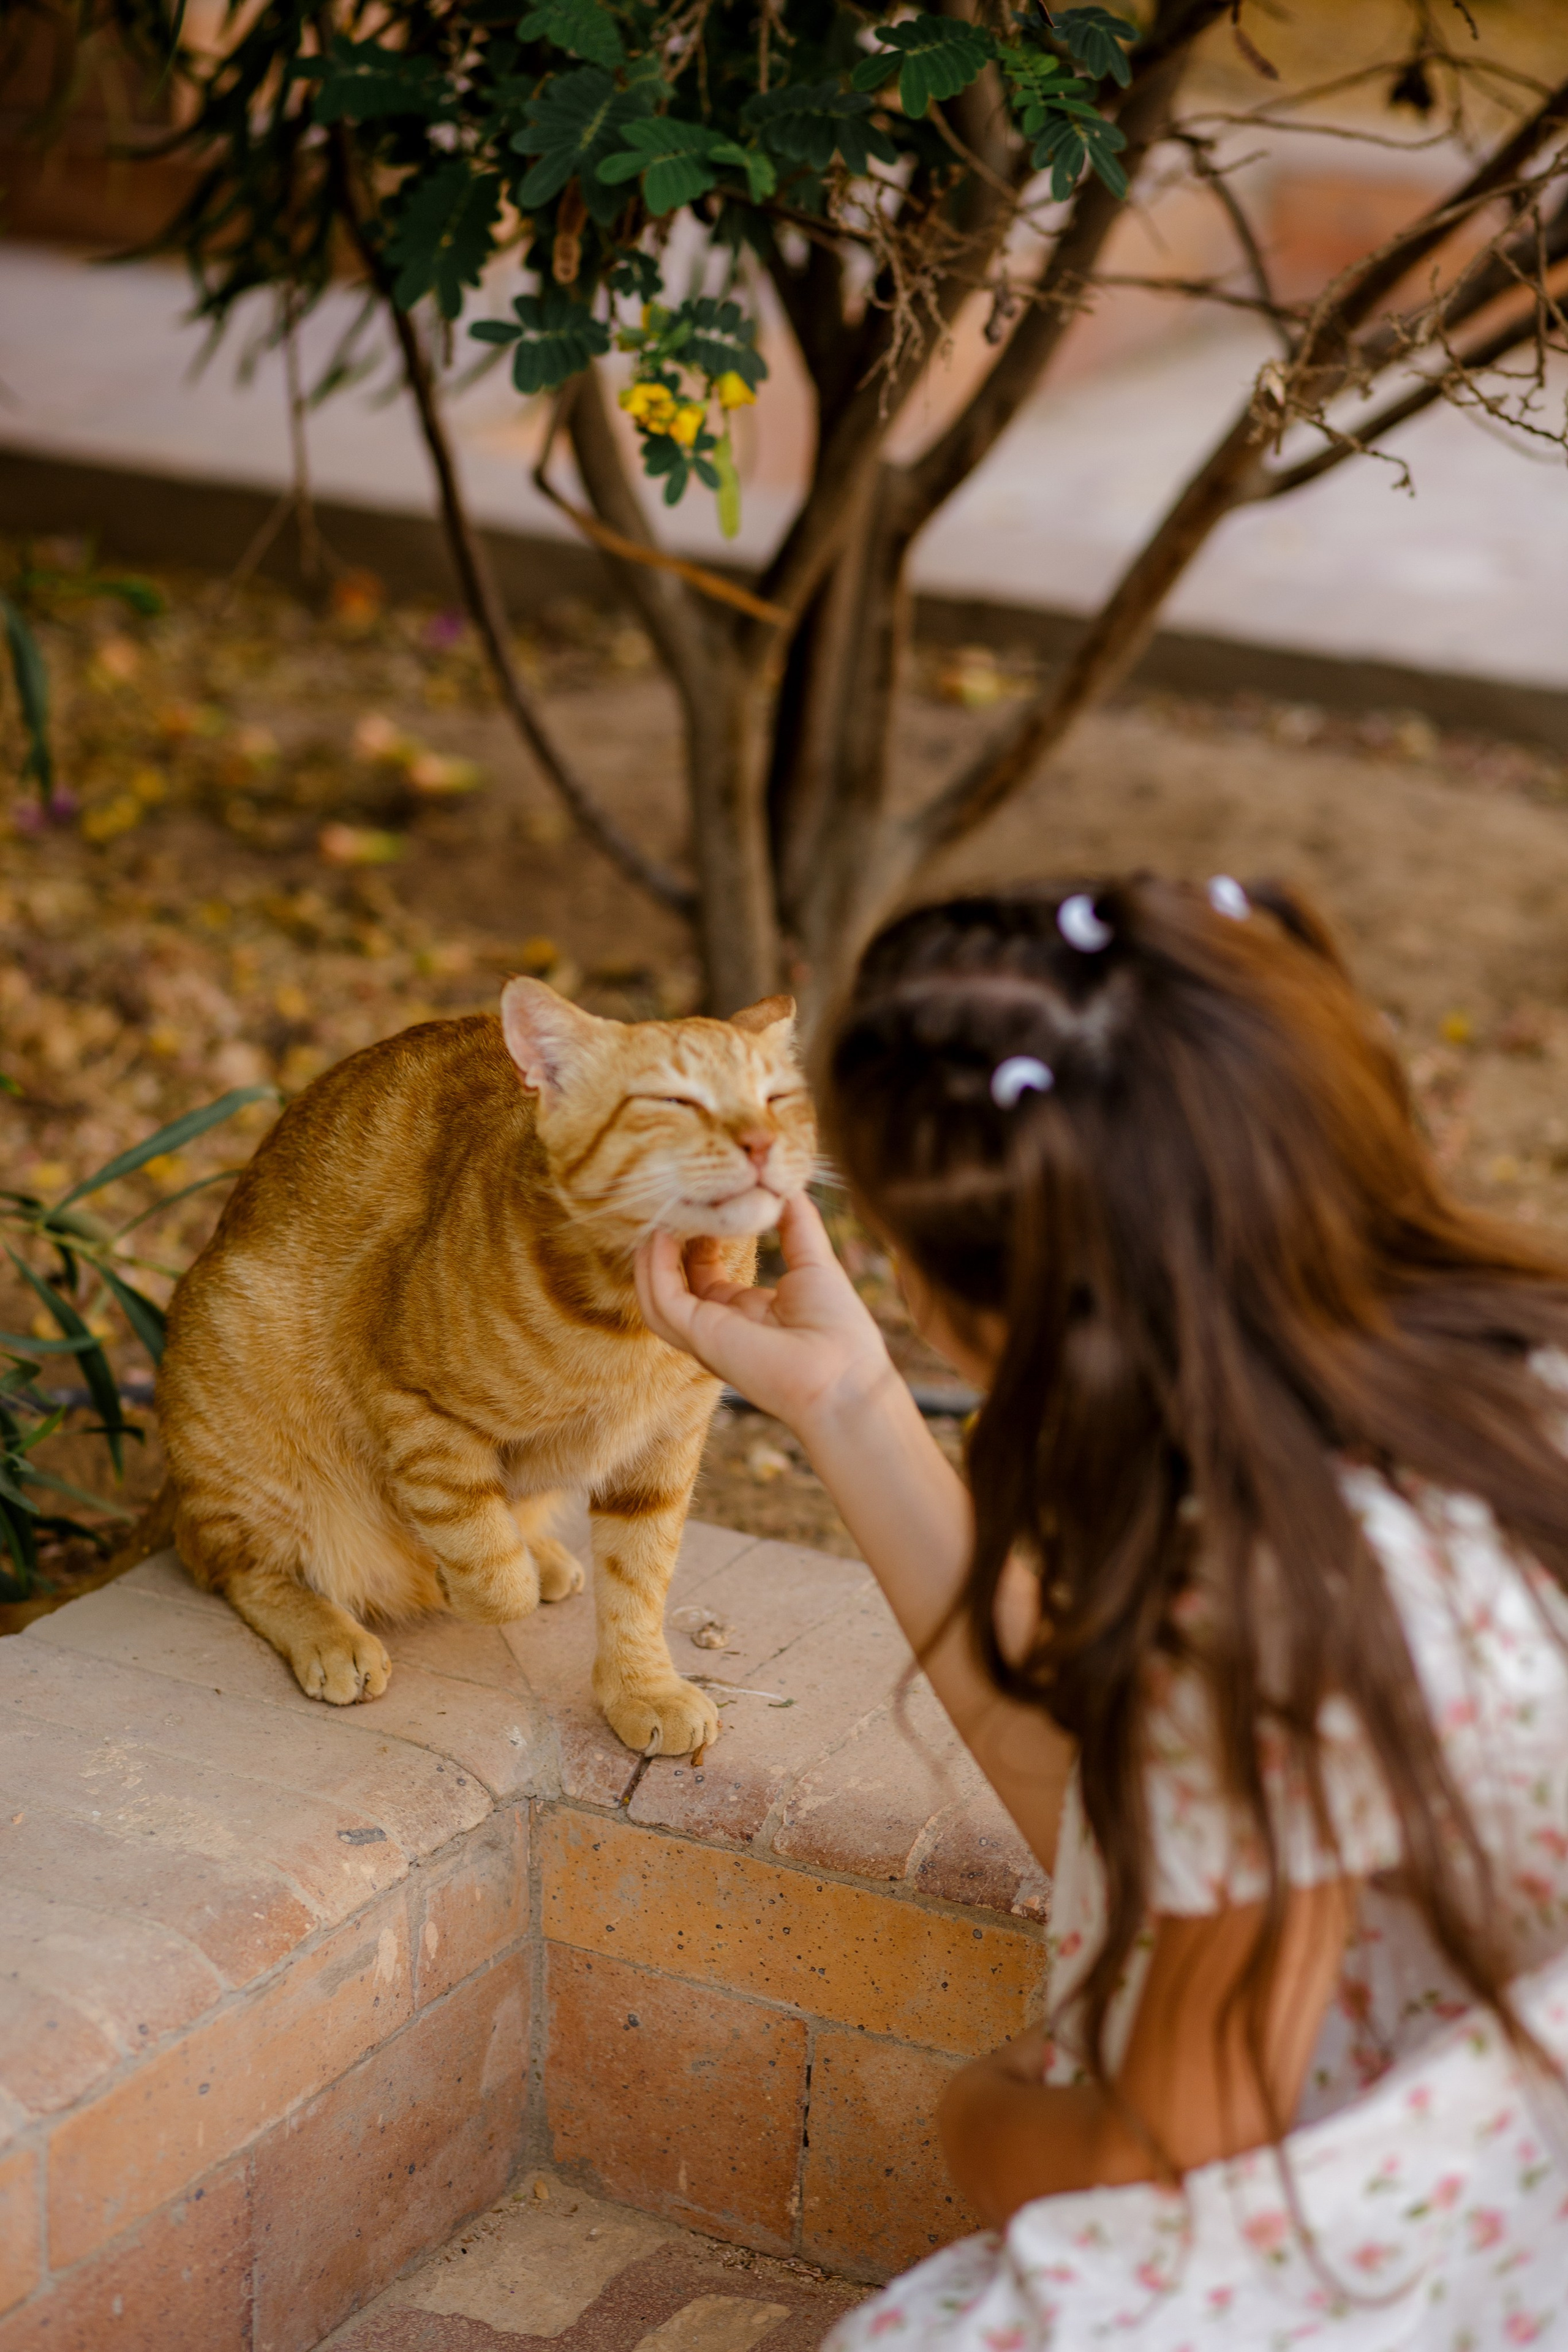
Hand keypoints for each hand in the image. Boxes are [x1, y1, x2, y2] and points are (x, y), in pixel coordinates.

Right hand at [635, 1192, 894, 1440]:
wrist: (845, 1378)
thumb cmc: (839, 1330)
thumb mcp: (815, 1262)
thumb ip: (797, 1223)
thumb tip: (787, 1184)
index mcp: (746, 1315)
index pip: (704, 1275)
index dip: (699, 1240)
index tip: (703, 1204)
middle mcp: (720, 1327)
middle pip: (674, 1284)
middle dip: (667, 1245)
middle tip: (672, 1205)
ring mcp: (706, 1334)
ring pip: (657, 1296)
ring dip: (651, 1258)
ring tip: (656, 1217)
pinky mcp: (701, 1335)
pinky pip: (664, 1299)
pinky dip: (656, 1268)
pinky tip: (661, 1236)